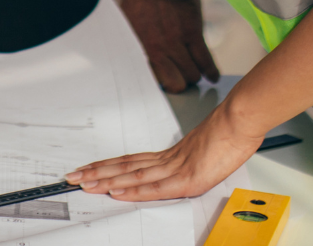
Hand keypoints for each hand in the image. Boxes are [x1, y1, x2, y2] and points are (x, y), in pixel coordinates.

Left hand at [65, 99, 261, 200]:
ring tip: (85, 184)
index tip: (88, 170)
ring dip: (107, 181)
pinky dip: (134, 190)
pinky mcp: (188, 178)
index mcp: (169, 156)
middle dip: (96, 173)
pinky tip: (118, 192)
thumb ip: (187, 163)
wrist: (240, 121)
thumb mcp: (204, 153)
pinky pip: (156, 187)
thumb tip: (177, 170)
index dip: (107, 166)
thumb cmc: (228, 135)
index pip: (129, 162)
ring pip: (133, 176)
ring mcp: (176, 168)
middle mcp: (167, 160)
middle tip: (73, 177)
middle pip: (124, 167)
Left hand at [120, 0, 219, 92]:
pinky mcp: (193, 33)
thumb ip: (130, 42)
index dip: (158, 83)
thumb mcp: (123, 21)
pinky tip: (212, 76)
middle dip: (179, 82)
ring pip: (192, 75)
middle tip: (179, 77)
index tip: (161, 82)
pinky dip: (211, 71)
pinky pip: (206, 61)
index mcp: (136, 47)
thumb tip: (129, 56)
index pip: (151, 81)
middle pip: (177, 83)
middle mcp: (156, 49)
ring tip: (193, 72)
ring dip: (194, 74)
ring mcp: (176, 42)